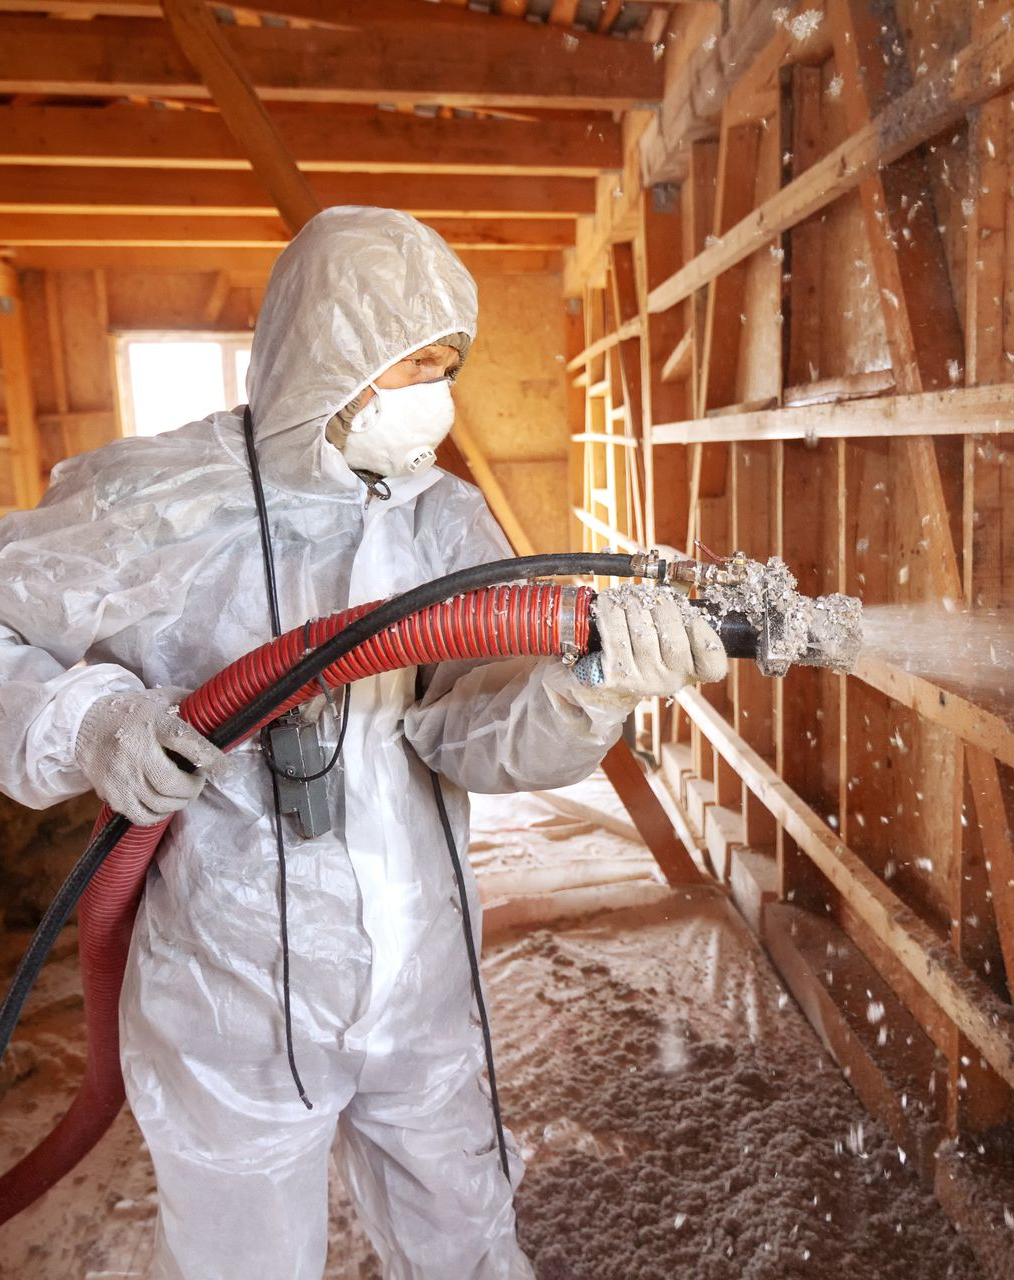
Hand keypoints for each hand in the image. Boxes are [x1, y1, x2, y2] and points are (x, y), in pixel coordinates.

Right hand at [74, 689, 226, 825]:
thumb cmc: (132, 711)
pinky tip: (163, 803)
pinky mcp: (110, 792)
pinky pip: (141, 815)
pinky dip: (158, 814)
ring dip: (179, 802)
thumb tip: (221, 712)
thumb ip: (190, 703)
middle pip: (172, 784)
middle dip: (193, 788)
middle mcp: (136, 750)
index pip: (188, 742)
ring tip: (182, 792)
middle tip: (197, 781)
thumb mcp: (161, 698)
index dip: (211, 758)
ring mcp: (121, 774)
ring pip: (159, 804)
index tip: (224, 768)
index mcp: (154, 723)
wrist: (84, 723)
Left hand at [580, 587, 727, 700]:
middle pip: (673, 640)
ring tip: (629, 594)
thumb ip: (684, 618)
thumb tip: (680, 580)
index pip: (712, 661)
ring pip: (642, 634)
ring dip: (634, 605)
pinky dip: (611, 613)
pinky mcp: (616, 676)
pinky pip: (614, 637)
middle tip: (650, 595)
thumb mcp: (677, 640)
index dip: (702, 632)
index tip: (691, 614)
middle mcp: (671, 681)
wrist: (616, 685)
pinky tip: (608, 601)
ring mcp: (643, 681)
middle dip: (661, 607)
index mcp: (694, 672)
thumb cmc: (652, 652)